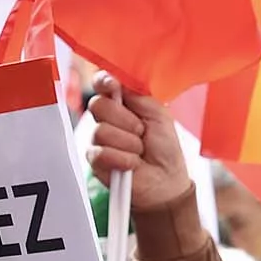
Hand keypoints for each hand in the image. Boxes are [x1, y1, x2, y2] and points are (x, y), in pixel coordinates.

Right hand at [86, 72, 192, 211]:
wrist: (165, 179)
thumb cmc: (164, 147)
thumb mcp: (159, 114)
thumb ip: (139, 95)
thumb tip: (119, 81)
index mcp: (122, 103)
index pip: (102, 83)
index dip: (104, 81)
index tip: (112, 85)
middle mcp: (107, 118)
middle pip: (97, 105)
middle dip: (124, 119)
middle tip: (141, 131)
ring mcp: (98, 139)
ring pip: (101, 131)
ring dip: (128, 143)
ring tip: (139, 150)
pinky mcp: (95, 159)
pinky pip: (100, 152)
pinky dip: (122, 159)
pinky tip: (131, 163)